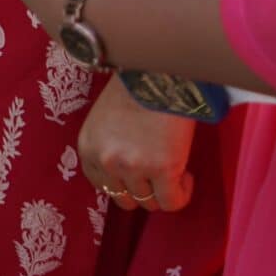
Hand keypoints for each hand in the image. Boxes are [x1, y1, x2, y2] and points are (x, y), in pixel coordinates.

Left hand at [78, 77, 196, 211]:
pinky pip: (172, 202)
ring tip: (175, 170)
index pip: (102, 185)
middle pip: (125, 198)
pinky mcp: (161, 169)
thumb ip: (109, 146)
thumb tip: (127, 174)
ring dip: (163, 190)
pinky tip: (186, 176)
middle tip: (159, 173)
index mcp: (88, 147)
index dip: (124, 182)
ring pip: (149, 202)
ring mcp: (132, 167)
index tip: (140, 173)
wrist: (159, 72)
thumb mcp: (105, 119)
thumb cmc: (136, 89)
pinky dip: (182, 194)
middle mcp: (105, 160)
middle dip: (143, 189)